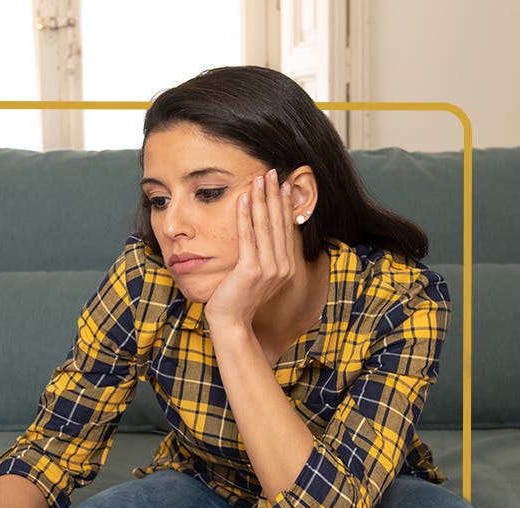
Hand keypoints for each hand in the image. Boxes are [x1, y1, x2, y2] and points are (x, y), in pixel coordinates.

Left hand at [204, 169, 301, 329]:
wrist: (232, 322)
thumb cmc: (240, 298)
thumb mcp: (259, 275)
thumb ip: (265, 255)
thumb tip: (263, 231)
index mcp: (287, 266)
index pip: (286, 228)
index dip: (283, 204)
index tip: (281, 184)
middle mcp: (282, 266)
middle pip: (278, 223)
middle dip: (274, 195)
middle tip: (271, 173)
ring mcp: (269, 268)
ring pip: (265, 226)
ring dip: (261, 199)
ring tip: (259, 179)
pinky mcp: (252, 270)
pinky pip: (248, 236)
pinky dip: (245, 215)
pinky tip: (242, 198)